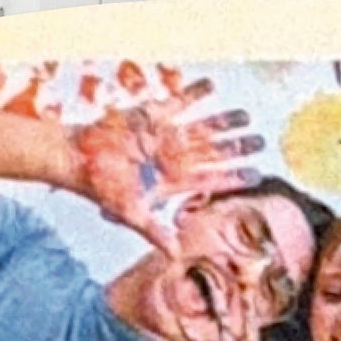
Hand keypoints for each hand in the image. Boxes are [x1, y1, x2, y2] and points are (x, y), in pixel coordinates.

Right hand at [65, 91, 259, 252]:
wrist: (77, 158)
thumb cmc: (100, 187)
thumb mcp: (129, 212)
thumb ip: (153, 231)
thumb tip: (175, 254)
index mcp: (172, 180)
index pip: (210, 179)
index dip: (233, 177)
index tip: (256, 175)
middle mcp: (173, 157)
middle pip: (213, 153)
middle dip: (237, 148)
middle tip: (262, 142)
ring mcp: (164, 135)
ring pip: (202, 128)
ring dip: (224, 122)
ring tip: (247, 116)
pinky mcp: (151, 115)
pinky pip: (178, 103)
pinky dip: (194, 94)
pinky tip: (211, 86)